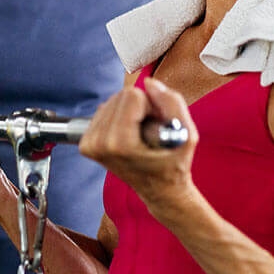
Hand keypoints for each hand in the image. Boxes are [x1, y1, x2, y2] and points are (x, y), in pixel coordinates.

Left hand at [79, 77, 198, 216]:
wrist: (160, 190)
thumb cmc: (174, 165)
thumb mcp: (186, 135)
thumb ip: (172, 103)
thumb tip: (149, 83)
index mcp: (119, 143)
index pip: (132, 95)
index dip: (151, 106)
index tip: (157, 126)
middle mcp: (99, 144)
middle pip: (120, 96)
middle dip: (140, 107)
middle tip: (150, 130)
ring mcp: (90, 145)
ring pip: (111, 101)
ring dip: (130, 112)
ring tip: (141, 134)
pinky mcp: (86, 144)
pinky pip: (104, 110)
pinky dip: (119, 117)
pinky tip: (130, 134)